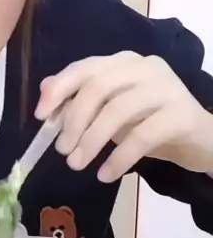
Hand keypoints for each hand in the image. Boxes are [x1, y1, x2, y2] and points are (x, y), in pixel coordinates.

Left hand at [35, 52, 212, 182]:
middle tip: (63, 150)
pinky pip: (141, 137)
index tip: (41, 117)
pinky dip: (118, 158)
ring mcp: (166, 88)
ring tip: (77, 164)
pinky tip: (105, 174)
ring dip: (91, 140)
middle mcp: (145, 67)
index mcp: (125, 62)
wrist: (203, 141)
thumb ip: (82, 101)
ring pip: (117, 111)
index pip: (85, 67)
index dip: (59, 89)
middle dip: (74, 120)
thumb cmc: (151, 124)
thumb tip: (44, 96)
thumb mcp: (112, 112)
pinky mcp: (180, 115)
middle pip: (98, 87)